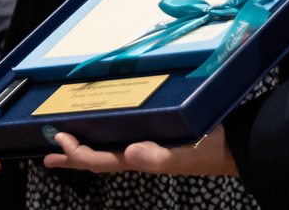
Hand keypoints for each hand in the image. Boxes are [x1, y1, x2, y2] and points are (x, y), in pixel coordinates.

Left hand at [43, 125, 237, 176]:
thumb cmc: (212, 148)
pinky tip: (110, 128)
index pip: (100, 159)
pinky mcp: (159, 135)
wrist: (239, 144)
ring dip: (87, 146)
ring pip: (109, 148)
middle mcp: (141, 154)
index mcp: (141, 158)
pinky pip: (126, 136)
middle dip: (73, 155)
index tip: (58, 139)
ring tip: (67, 143)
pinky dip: (110, 133)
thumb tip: (131, 154)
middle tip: (49, 153)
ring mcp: (150, 146)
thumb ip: (159, 157)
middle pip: (99, 157)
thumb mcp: (185, 152)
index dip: (77, 153)